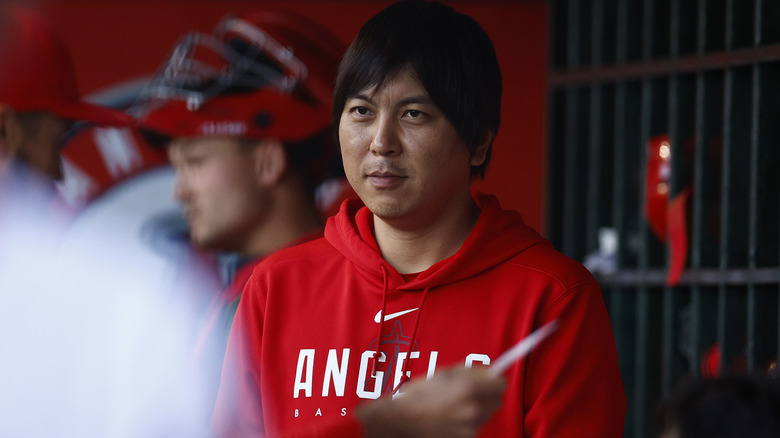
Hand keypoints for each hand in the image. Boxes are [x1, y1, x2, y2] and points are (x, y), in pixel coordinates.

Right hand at [357, 366, 505, 437]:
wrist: (401, 421)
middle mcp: (473, 409)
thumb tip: (490, 371)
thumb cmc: (417, 396)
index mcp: (468, 388)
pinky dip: (468, 421)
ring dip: (478, 408)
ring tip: (455, 404)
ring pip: (486, 414)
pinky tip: (451, 416)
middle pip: (497, 401)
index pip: (501, 383)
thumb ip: (470, 372)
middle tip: (472, 391)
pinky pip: (475, 426)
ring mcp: (470, 427)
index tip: (490, 380)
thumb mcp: (443, 374)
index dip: (494, 380)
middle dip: (488, 395)